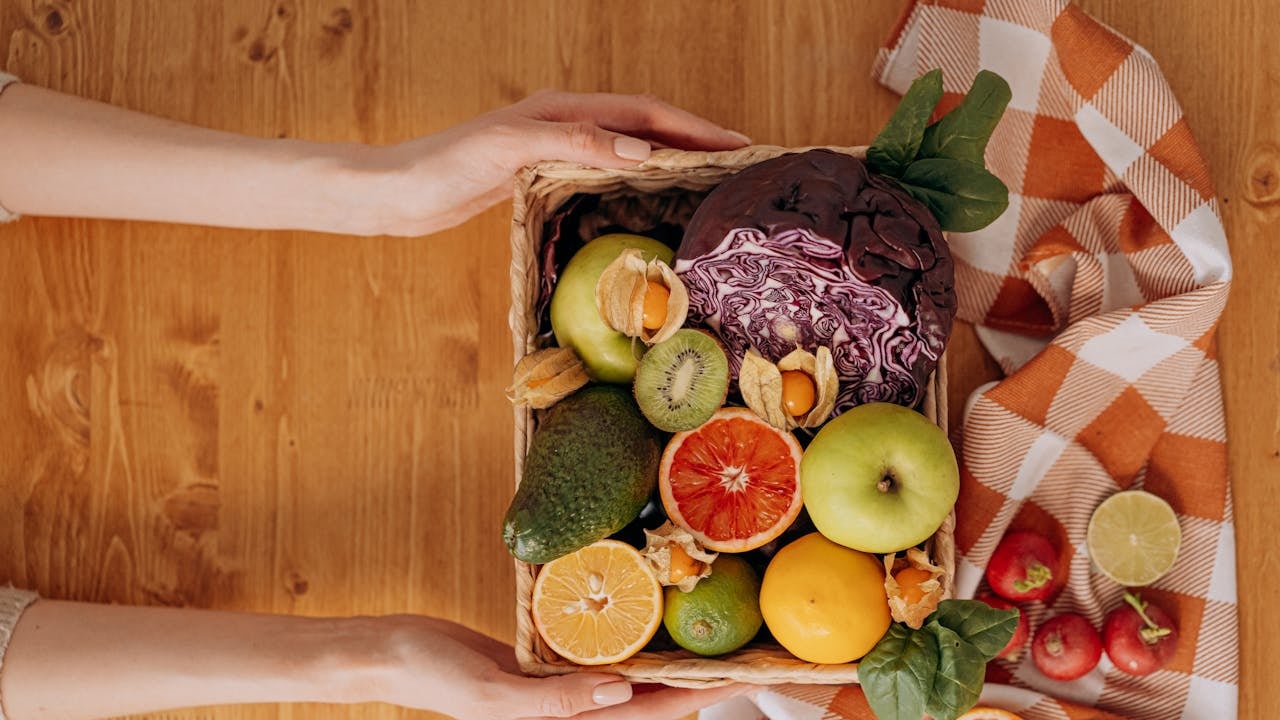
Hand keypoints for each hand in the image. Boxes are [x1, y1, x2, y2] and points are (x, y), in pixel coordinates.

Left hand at [361, 89, 750, 236]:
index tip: (737, 145)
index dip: (694, 128)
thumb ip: (575, 142)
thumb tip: (641, 149)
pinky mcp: (543, 174)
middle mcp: (565, 122)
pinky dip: (639, 181)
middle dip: (695, 140)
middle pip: (646, 125)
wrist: (400, 192)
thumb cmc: (447, 167)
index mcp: (563, 108)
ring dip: (671, 160)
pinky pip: (606, 172)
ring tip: (710, 181)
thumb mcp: (511, 148)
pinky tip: (651, 201)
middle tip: (740, 163)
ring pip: (629, 148)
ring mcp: (555, 147)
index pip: (645, 113)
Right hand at [373, 616, 755, 718]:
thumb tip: (620, 692)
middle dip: (688, 687)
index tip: (730, 681)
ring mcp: (557, 692)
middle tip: (733, 657)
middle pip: (643, 704)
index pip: (640, 719)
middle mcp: (564, 714)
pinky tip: (641, 626)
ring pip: (624, 684)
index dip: (687, 702)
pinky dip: (624, 649)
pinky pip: (595, 662)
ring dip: (662, 668)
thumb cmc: (431, 673)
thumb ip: (555, 701)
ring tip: (702, 643)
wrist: (393, 652)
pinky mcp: (544, 669)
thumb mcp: (490, 693)